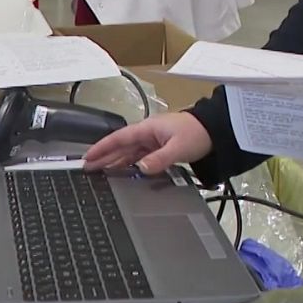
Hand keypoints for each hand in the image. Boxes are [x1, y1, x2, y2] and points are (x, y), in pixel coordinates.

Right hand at [82, 112, 212, 174]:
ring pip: (129, 152)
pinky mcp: (159, 148)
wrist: (215, 131)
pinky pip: (139, 157)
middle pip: (120, 146)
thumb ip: (159, 159)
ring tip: (101, 173)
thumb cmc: (196, 134)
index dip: (101, 148)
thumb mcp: (177, 147)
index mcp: (146, 129)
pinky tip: (124, 172)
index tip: (87, 157)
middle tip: (87, 169)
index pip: (118, 138)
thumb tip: (140, 169)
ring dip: (115, 162)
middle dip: (104, 156)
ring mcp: (152, 141)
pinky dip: (129, 164)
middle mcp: (146, 134)